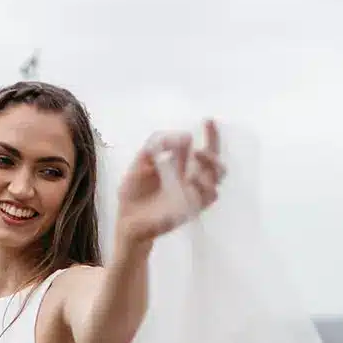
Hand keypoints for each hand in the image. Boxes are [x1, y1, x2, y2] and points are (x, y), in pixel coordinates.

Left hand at [116, 120, 225, 247]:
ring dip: (210, 167)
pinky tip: (192, 179)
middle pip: (215, 165)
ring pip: (216, 180)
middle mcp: (190, 181)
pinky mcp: (189, 210)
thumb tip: (186, 137)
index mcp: (181, 168)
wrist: (127, 221)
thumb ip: (157, 146)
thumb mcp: (141, 162)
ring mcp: (191, 196)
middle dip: (213, 151)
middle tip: (199, 147)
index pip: (203, 150)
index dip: (210, 135)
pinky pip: (207, 198)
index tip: (209, 121)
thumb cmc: (134, 193)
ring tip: (196, 157)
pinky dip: (204, 187)